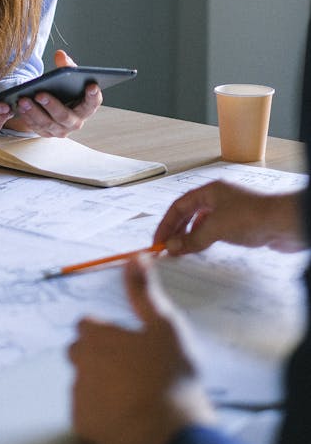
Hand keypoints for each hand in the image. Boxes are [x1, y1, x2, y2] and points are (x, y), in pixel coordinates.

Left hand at [8, 49, 101, 136]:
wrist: (52, 107)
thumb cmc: (64, 90)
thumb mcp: (67, 78)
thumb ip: (66, 66)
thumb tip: (60, 55)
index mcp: (86, 108)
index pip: (93, 103)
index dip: (93, 95)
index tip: (91, 85)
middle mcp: (75, 121)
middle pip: (65, 116)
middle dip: (52, 105)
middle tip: (40, 94)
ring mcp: (61, 130)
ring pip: (48, 123)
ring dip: (34, 112)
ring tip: (23, 100)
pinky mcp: (46, 133)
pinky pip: (36, 127)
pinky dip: (27, 117)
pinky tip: (19, 106)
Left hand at [68, 256, 214, 443]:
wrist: (171, 436)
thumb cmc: (170, 376)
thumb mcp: (165, 326)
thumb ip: (145, 292)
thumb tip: (135, 258)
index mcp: (95, 337)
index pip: (87, 324)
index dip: (107, 331)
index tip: (128, 342)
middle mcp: (79, 363)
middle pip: (80, 352)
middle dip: (99, 356)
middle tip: (132, 369)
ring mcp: (79, 396)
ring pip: (84, 382)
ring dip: (100, 384)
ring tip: (134, 396)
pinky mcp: (83, 427)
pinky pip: (87, 413)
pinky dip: (101, 413)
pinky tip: (128, 417)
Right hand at [154, 180, 305, 254]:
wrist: (284, 223)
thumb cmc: (252, 216)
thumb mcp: (216, 228)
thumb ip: (192, 239)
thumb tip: (172, 246)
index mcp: (210, 191)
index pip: (179, 205)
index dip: (167, 223)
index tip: (158, 240)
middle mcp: (218, 198)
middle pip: (189, 213)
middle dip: (177, 230)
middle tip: (167, 248)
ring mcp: (230, 211)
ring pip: (202, 223)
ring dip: (190, 236)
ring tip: (182, 251)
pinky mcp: (240, 224)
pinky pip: (215, 232)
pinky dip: (205, 240)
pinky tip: (203, 250)